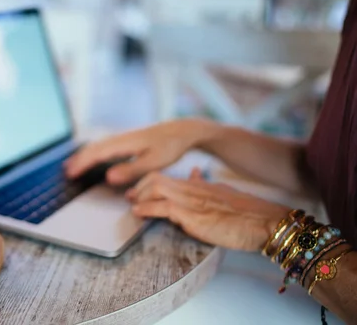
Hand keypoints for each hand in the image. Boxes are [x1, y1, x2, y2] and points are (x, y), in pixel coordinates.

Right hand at [65, 119, 217, 185]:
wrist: (182, 131)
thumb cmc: (171, 147)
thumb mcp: (154, 162)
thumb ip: (131, 170)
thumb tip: (108, 177)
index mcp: (124, 143)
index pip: (97, 154)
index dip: (82, 164)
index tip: (70, 174)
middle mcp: (120, 138)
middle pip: (93, 148)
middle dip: (78, 160)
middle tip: (65, 173)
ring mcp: (122, 138)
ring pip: (97, 146)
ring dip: (83, 156)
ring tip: (71, 166)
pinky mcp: (126, 140)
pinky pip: (104, 146)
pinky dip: (93, 153)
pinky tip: (92, 157)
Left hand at [126, 168, 289, 250]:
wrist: (265, 222)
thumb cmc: (247, 213)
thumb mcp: (222, 194)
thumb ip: (204, 185)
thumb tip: (192, 173)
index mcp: (198, 185)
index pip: (165, 177)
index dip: (147, 182)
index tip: (136, 192)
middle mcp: (192, 189)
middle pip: (155, 178)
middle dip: (138, 187)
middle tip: (129, 198)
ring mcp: (192, 201)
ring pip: (156, 188)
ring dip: (139, 197)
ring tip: (132, 206)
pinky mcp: (193, 215)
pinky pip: (163, 207)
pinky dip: (147, 209)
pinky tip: (139, 213)